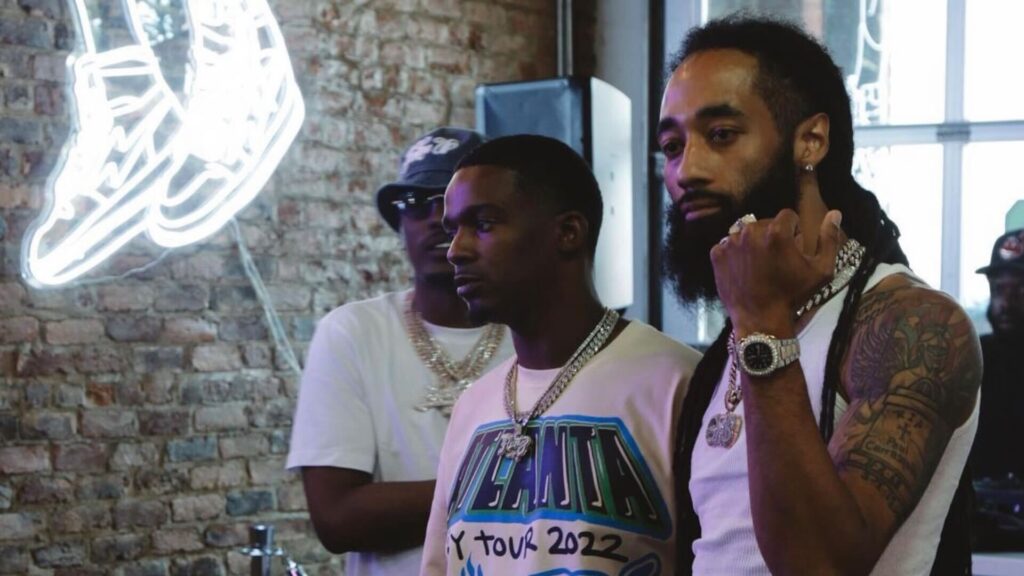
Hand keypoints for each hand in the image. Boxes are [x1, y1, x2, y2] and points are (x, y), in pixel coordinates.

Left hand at [711, 209, 844, 336]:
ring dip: (753, 243)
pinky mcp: (717, 254)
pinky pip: (728, 245)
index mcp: (777, 231)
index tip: (793, 247)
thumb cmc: (793, 295)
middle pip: (765, 223)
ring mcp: (731, 243)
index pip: (787, 216)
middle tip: (776, 259)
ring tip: (759, 264)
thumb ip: (829, 239)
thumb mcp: (821, 270)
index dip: (794, 231)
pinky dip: (736, 253)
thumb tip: (835, 213)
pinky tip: (744, 269)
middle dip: (773, 236)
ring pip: (746, 233)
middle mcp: (751, 231)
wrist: (761, 320)